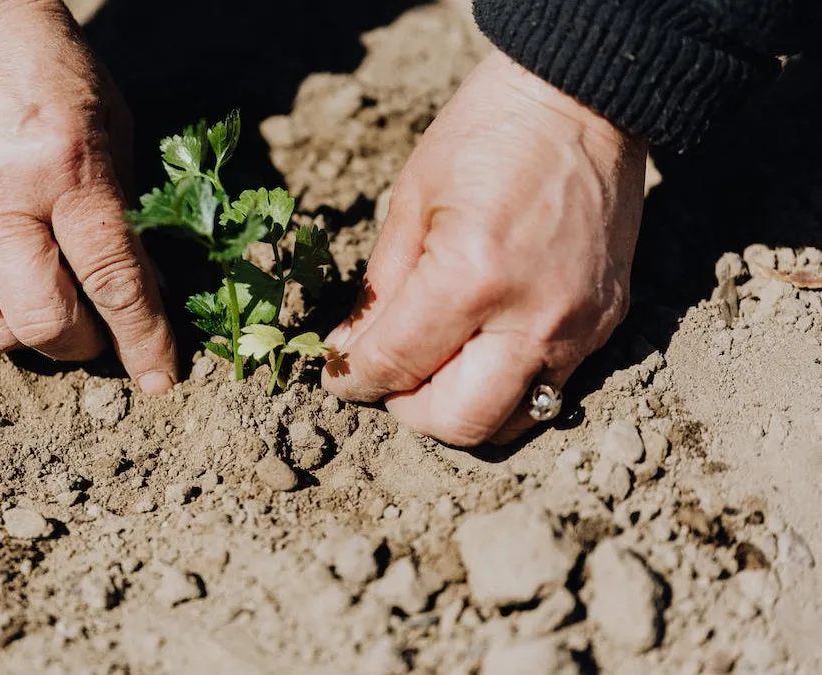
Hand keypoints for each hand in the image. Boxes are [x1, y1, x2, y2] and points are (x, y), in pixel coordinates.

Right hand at [0, 0, 175, 392]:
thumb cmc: (47, 65)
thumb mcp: (110, 125)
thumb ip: (124, 211)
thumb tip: (141, 289)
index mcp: (65, 169)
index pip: (112, 280)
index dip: (143, 340)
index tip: (161, 380)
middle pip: (43, 324)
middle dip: (84, 347)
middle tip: (99, 333)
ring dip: (31, 335)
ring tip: (51, 306)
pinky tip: (6, 262)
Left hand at [322, 51, 646, 445]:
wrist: (583, 100)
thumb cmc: (487, 134)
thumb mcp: (411, 202)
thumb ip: (379, 290)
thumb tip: (350, 353)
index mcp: (471, 276)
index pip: (397, 365)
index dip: (354, 380)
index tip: (340, 375)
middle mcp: (532, 316)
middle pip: (459, 421)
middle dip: (409, 410)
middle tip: (390, 379)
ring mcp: (578, 327)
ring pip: (511, 421)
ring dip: (461, 409)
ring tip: (436, 368)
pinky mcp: (607, 324)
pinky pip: (549, 388)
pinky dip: (505, 385)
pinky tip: (482, 347)